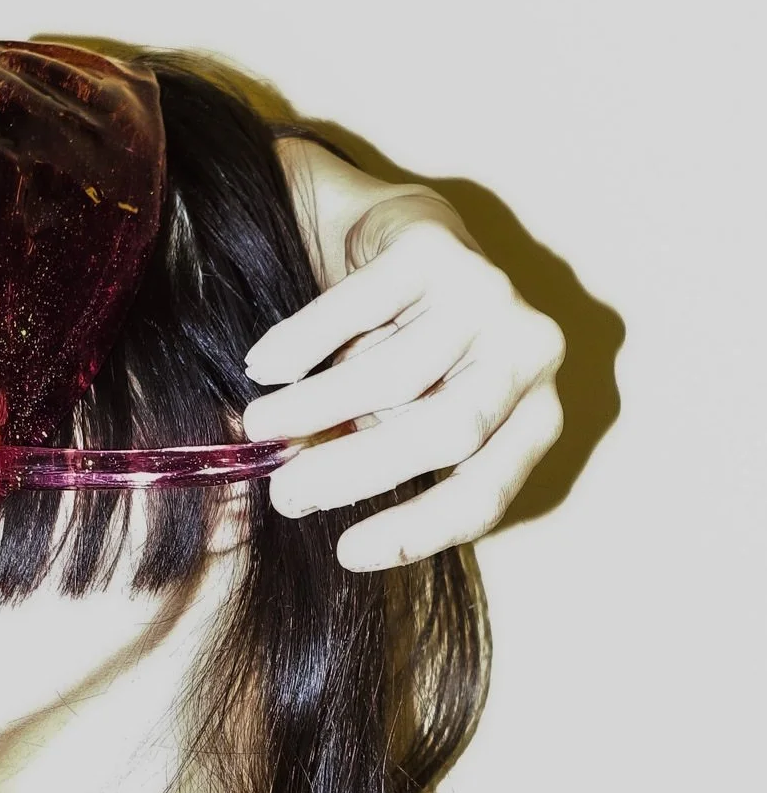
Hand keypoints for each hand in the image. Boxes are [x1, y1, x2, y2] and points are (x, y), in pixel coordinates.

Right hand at [242, 176, 565, 570]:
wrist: (392, 240)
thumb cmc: (395, 355)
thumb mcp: (384, 423)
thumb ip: (349, 465)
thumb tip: (274, 510)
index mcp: (532, 417)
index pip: (485, 491)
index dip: (419, 530)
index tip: (347, 552)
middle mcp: (530, 355)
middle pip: (449, 432)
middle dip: (357, 471)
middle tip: (286, 493)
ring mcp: (492, 293)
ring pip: (399, 373)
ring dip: (317, 407)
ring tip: (259, 425)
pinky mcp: (439, 246)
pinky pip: (361, 307)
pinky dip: (304, 342)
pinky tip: (263, 366)